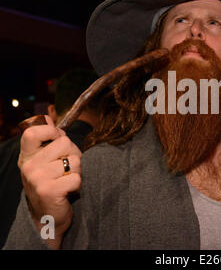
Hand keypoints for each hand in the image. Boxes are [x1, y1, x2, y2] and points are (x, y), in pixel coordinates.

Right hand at [18, 115, 81, 248]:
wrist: (46, 217)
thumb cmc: (49, 183)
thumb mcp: (44, 160)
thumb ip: (47, 139)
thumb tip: (49, 117)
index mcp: (27, 155)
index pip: (33, 132)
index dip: (52, 131)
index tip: (58, 140)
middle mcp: (29, 166)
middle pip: (65, 143)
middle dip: (73, 154)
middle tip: (66, 168)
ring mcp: (37, 178)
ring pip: (75, 160)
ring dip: (77, 171)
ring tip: (66, 180)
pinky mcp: (49, 190)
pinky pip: (76, 177)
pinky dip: (78, 184)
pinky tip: (68, 191)